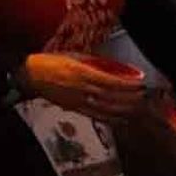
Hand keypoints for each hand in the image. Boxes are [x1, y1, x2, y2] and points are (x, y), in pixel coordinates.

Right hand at [20, 53, 144, 121]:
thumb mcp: (74, 56)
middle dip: (130, 98)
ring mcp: (78, 101)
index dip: (128, 84)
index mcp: (81, 72)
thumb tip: (116, 68)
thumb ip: (95, 62)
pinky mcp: (75, 109)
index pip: (111, 81)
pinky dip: (112, 119)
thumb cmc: (51, 62)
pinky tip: (122, 118)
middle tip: (144, 96)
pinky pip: (97, 116)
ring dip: (124, 109)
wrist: (31, 75)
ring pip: (107, 109)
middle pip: (112, 97)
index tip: (140, 83)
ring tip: (138, 107)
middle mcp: (81, 88)